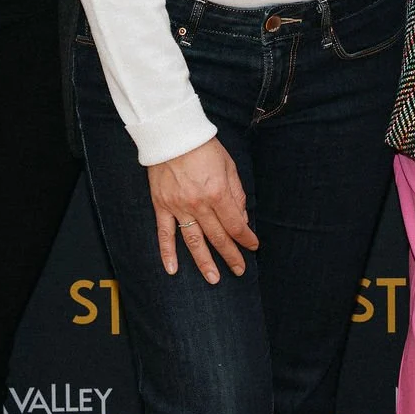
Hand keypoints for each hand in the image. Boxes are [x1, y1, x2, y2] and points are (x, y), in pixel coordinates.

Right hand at [148, 138, 258, 282]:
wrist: (172, 134)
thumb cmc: (204, 147)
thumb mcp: (229, 166)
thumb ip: (236, 193)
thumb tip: (242, 218)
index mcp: (217, 193)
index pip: (235, 224)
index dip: (246, 238)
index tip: (253, 246)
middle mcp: (198, 204)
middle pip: (217, 237)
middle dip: (230, 255)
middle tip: (239, 270)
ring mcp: (178, 207)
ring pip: (193, 241)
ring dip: (204, 262)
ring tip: (213, 279)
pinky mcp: (161, 206)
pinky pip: (164, 234)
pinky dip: (167, 253)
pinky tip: (172, 269)